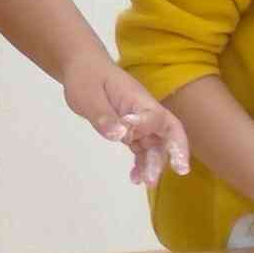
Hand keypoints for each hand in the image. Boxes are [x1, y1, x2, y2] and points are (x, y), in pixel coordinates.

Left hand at [61, 56, 190, 186]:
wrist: (82, 69)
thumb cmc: (85, 78)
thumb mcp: (88, 96)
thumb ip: (104, 116)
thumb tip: (120, 135)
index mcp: (137, 99)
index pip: (155, 116)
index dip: (147, 128)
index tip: (128, 136)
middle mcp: (145, 111)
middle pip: (167, 132)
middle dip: (171, 153)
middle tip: (168, 173)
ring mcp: (140, 122)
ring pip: (155, 145)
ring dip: (154, 164)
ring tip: (146, 182)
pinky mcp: (131, 131)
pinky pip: (142, 149)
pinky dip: (141, 164)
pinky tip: (135, 179)